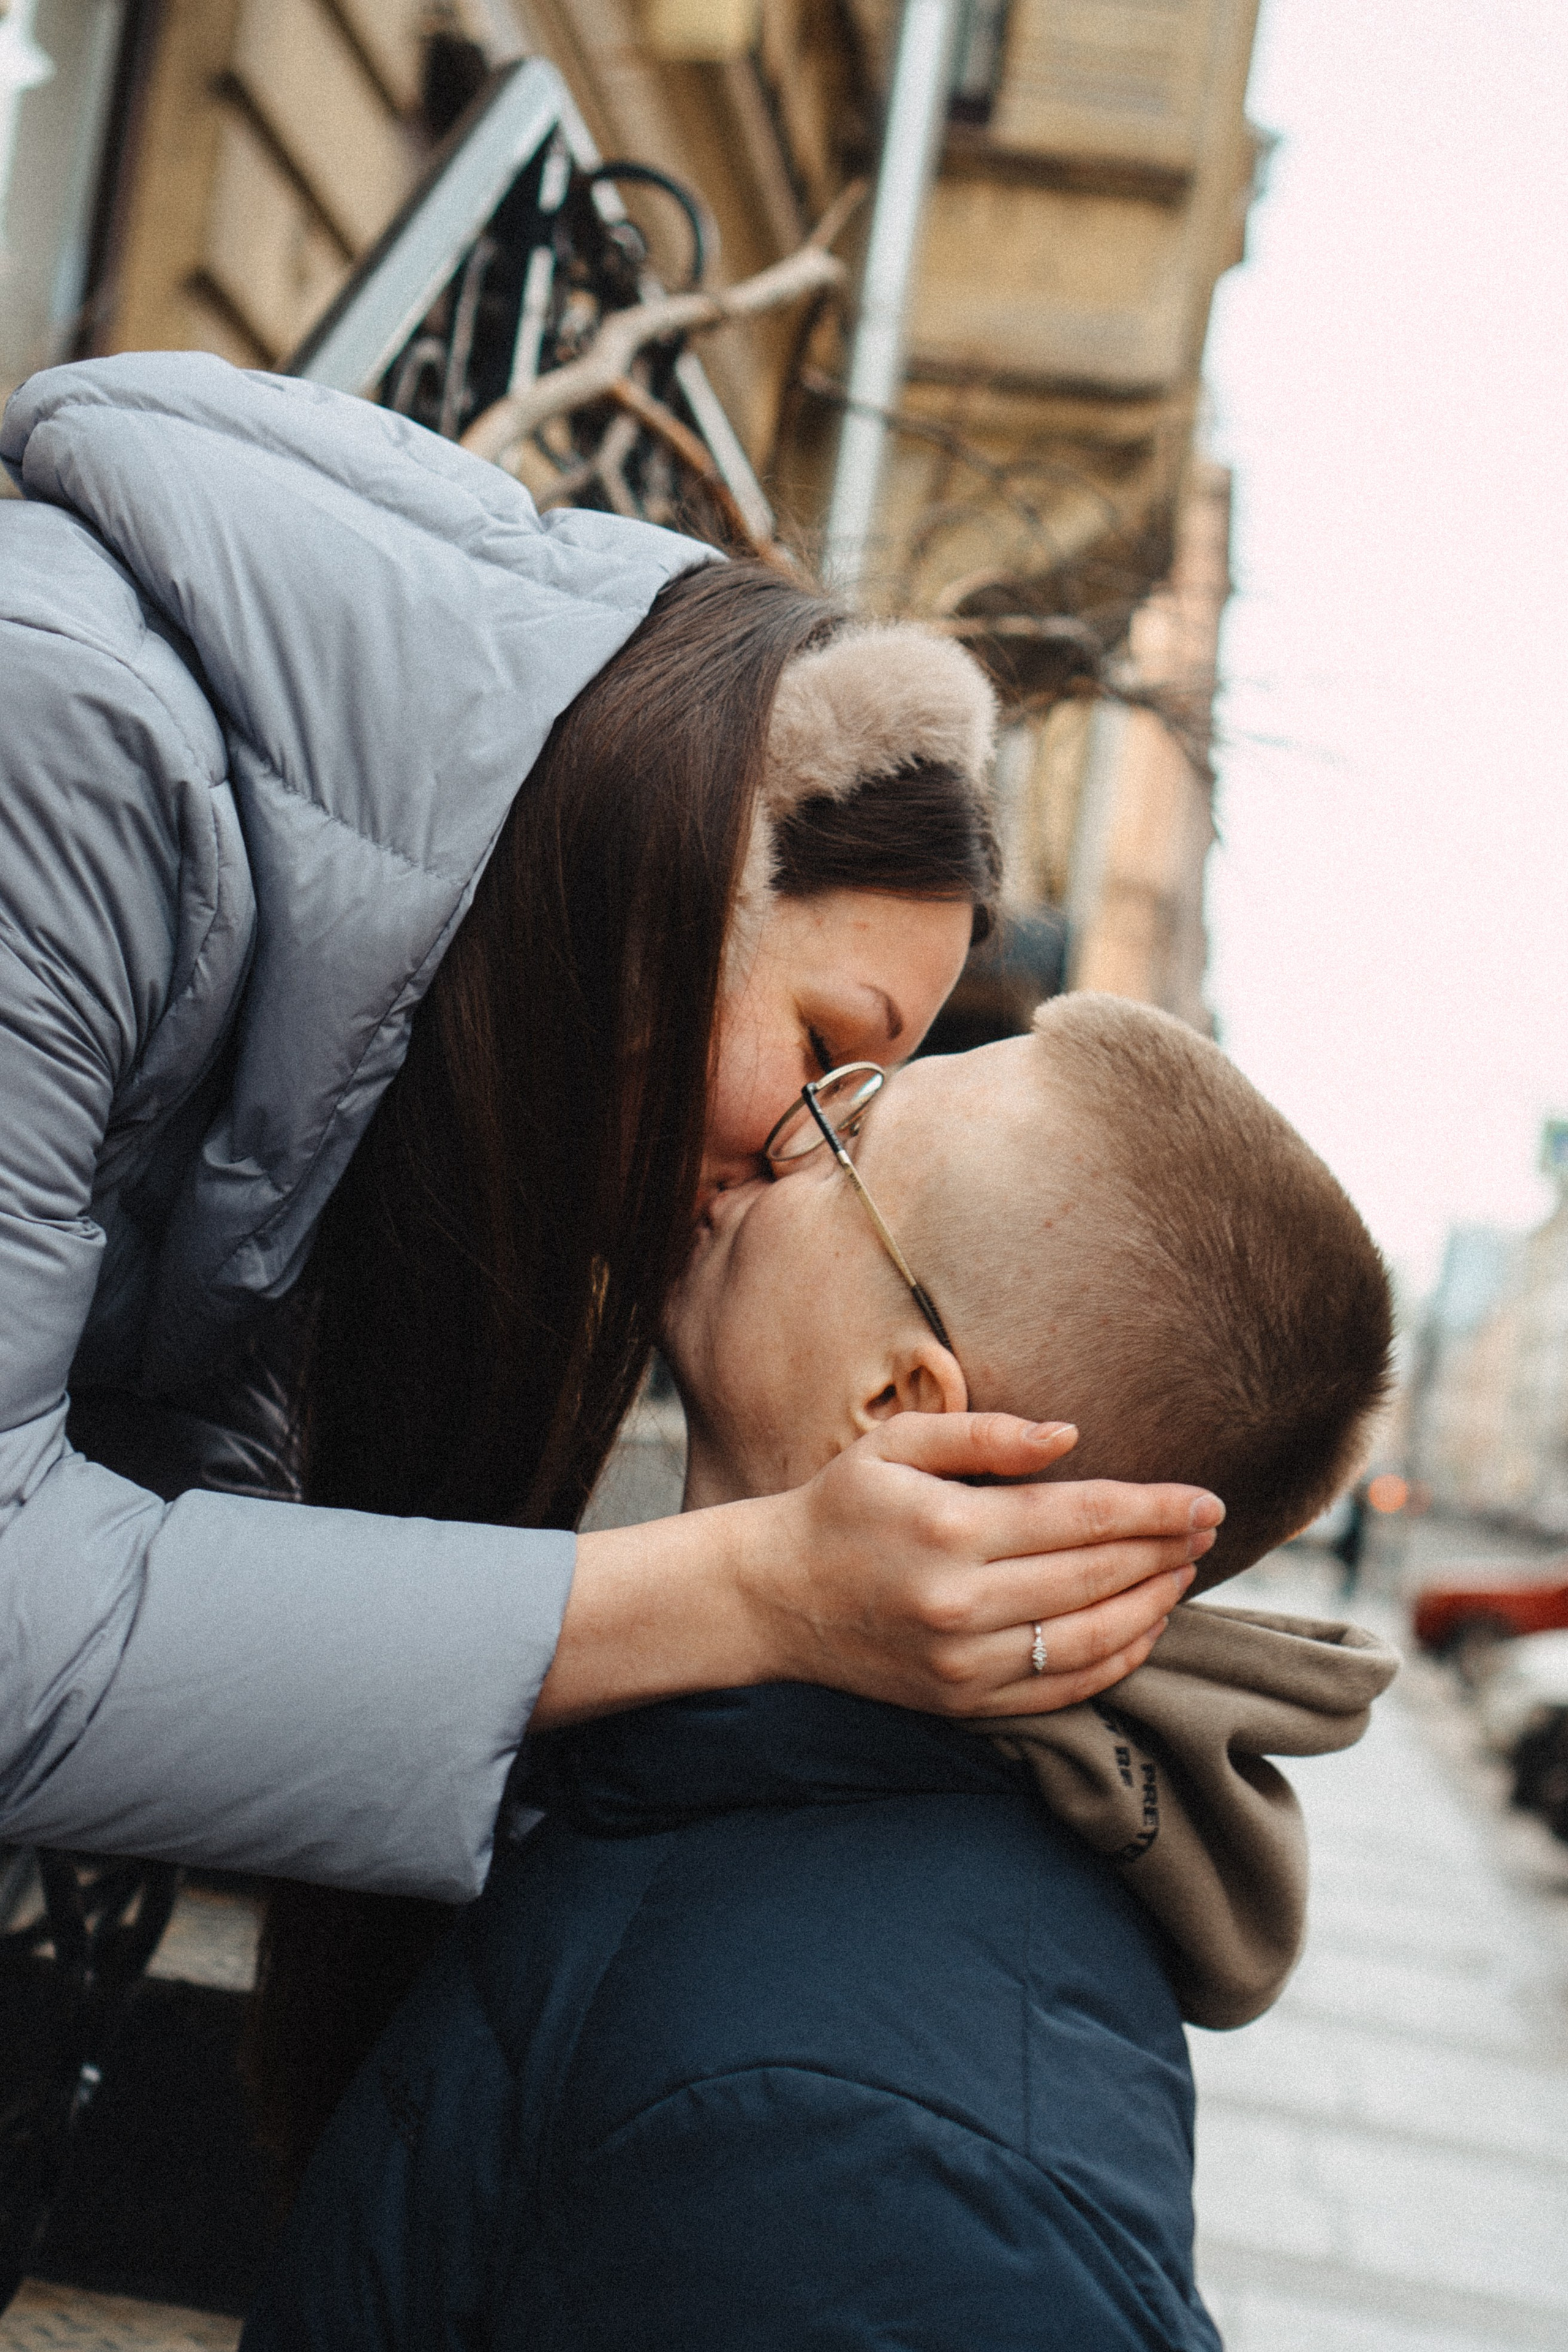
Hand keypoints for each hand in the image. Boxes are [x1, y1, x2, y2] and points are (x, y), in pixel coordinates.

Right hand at [737, 1414, 1221, 1717]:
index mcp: (951, 1530)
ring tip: (1182, 1573)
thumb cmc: (840, 1507)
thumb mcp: (897, 1445)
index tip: (1207, 1500)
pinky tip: (1142, 1630)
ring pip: (1091, 1640)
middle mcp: (962, 1603)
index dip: (1155, 1509)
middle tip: (1211, 1530)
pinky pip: (1061, 1690)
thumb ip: (986, 1434)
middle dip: (1166, 1550)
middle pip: (1098, 1577)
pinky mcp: (962, 1703)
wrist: (770, 1598)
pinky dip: (1115, 1661)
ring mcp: (963, 1663)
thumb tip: (1070, 1436)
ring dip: (1153, 1606)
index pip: (1084, 1517)